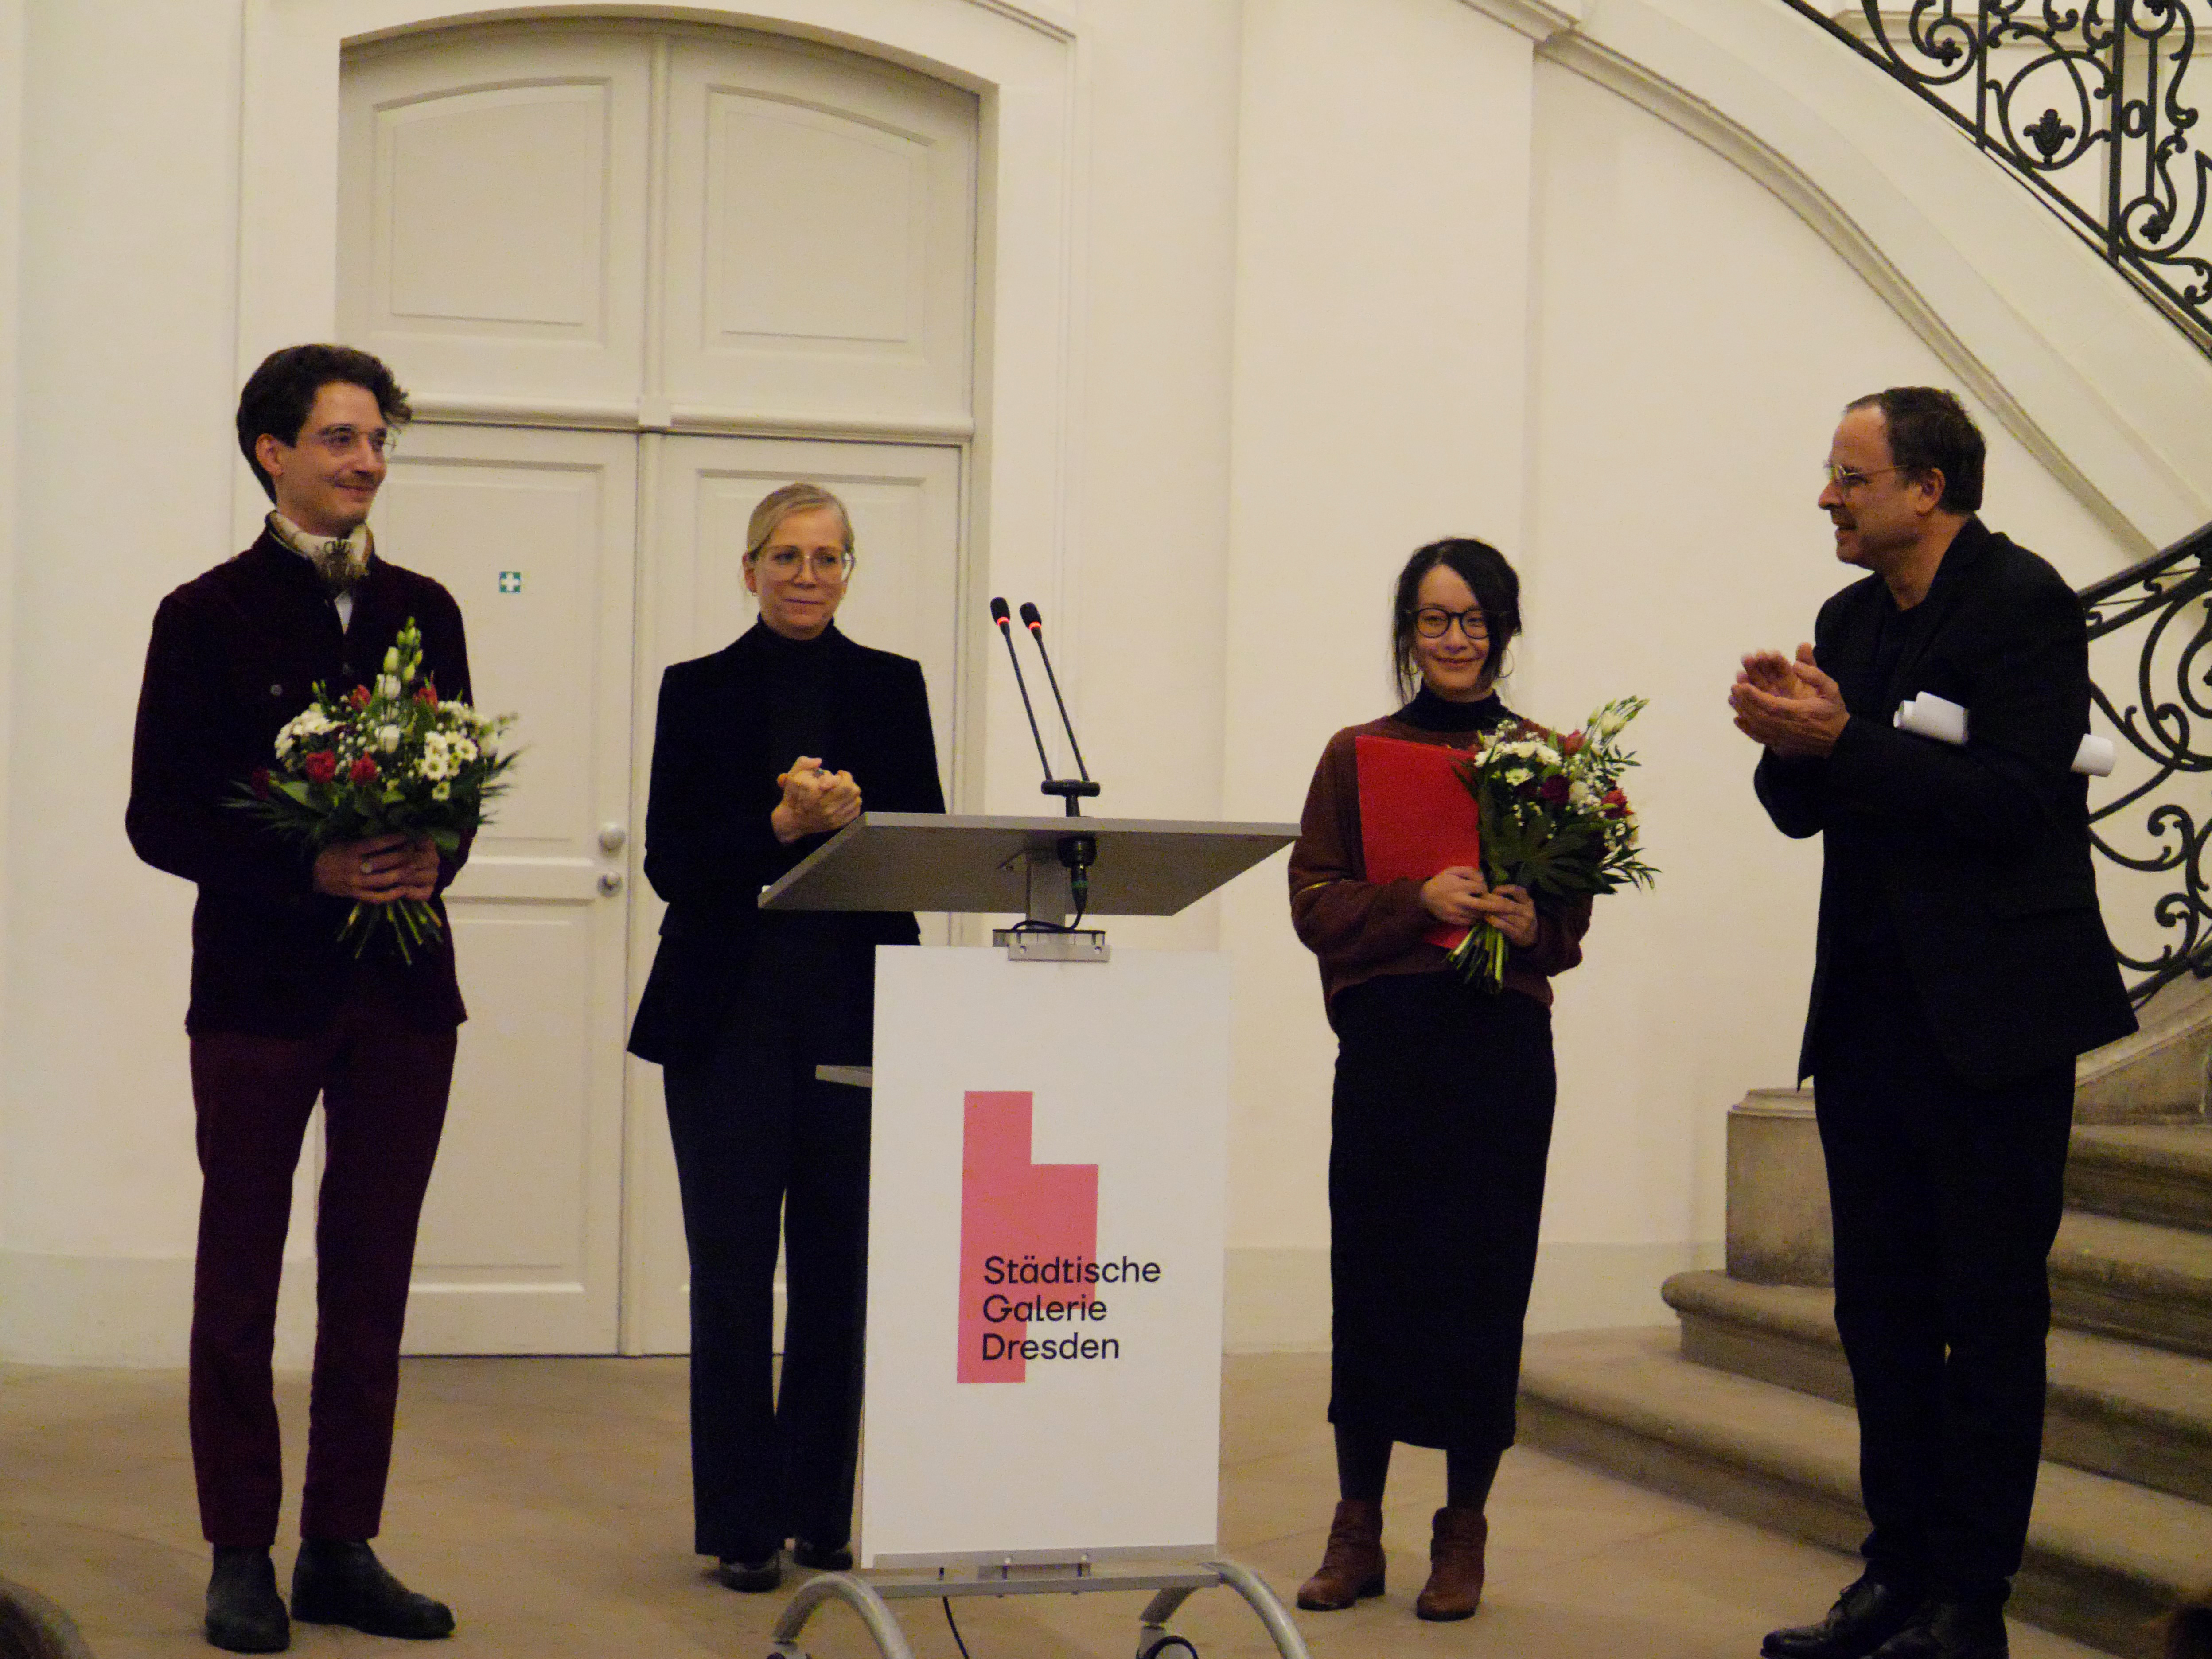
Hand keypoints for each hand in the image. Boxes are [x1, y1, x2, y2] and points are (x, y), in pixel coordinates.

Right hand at [314, 833, 439, 902]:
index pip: (377, 843)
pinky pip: (377, 897)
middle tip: (414, 851)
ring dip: (401, 874)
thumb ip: (361, 839)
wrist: (311, 873)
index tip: (406, 836)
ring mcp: (356, 883)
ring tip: (413, 867)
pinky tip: (403, 889)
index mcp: (351, 850)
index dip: (394, 839)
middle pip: (385, 862)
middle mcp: (355, 866)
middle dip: (403, 856)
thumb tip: (384, 828)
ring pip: (384, 880)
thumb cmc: (330, 853)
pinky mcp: (356, 895)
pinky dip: (392, 894)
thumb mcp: (342, 841)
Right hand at [772, 756, 862, 843]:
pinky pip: (855, 811)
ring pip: (856, 799)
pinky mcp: (838, 824)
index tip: (838, 774)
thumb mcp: (793, 775)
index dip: (842, 775)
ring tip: (844, 790)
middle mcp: (826, 805)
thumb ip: (804, 763)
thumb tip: (819, 761)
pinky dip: (853, 804)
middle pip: (851, 789)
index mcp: (815, 791)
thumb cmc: (793, 796)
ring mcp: (833, 816)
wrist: (792, 822)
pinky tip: (845, 801)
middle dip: (849, 781)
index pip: (839, 780)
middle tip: (843, 780)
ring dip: (852, 792)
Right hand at [1420, 865, 1488, 926]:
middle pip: (1481, 905)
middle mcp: (1458, 900)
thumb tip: (1482, 879)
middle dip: (1493, 905)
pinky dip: (1476, 918)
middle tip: (1497, 904)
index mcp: (1459, 885)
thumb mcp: (1453, 870)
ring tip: (1482, 906)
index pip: (1480, 888)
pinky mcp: (1454, 920)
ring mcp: (1456, 912)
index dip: (1484, 887)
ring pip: (1477, 914)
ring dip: (1483, 911)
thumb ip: (1469, 871)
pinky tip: (1474, 913)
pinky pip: (1470, 922)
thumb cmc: (1442, 882)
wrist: (1426, 897)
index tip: (1481, 888)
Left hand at [1468, 882, 1538, 947]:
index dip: (1503, 889)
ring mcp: (1523, 923)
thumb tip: (1491, 893)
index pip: (1517, 890)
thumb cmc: (1522, 919)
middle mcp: (1527, 911)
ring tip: (1481, 907)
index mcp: (1528, 902)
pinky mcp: (1517, 933)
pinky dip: (1492, 920)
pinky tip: (1486, 917)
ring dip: (1490, 910)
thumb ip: (1511, 899)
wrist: (1531, 938)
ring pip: (1503, 913)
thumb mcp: (1522, 906)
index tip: (1493, 891)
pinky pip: (1502, 924)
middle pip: (1506, 903)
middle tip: (1480, 898)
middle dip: (1491, 899)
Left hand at [1729, 642, 1848, 756]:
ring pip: (1758, 726)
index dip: (1754, 697)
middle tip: (1734, 687)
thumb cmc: (1834, 711)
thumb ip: (1815, 675)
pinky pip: (1760, 737)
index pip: (1771, 705)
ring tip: (1732, 698)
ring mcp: (1783, 737)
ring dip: (1743, 712)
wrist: (1839, 739)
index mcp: (1800, 712)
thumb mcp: (1831, 689)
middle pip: (1760, 716)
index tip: (1742, 686)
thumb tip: (1796, 664)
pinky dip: (1747, 729)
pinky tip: (1737, 719)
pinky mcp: (1781, 743)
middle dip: (1745, 702)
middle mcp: (1788, 727)